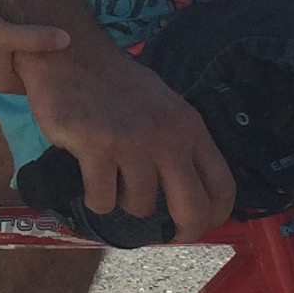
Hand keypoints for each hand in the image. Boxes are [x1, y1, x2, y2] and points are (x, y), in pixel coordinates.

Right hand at [0, 1, 70, 96]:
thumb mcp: (12, 35)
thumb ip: (38, 38)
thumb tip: (68, 40)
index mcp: (4, 83)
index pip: (34, 88)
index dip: (48, 78)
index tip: (66, 67)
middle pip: (23, 76)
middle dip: (37, 66)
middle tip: (58, 54)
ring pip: (11, 64)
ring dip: (23, 55)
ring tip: (41, 42)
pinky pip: (2, 55)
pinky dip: (12, 48)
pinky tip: (17, 33)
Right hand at [21, 41, 236, 239]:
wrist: (71, 56)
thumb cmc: (115, 85)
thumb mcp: (163, 107)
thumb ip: (178, 142)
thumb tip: (191, 190)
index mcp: (189, 126)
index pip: (222, 184)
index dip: (215, 216)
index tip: (200, 227)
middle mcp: (167, 136)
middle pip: (192, 207)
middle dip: (183, 231)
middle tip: (168, 237)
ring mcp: (133, 142)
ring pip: (139, 206)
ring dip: (124, 203)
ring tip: (112, 180)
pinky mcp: (97, 148)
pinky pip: (103, 200)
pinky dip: (96, 198)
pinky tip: (90, 179)